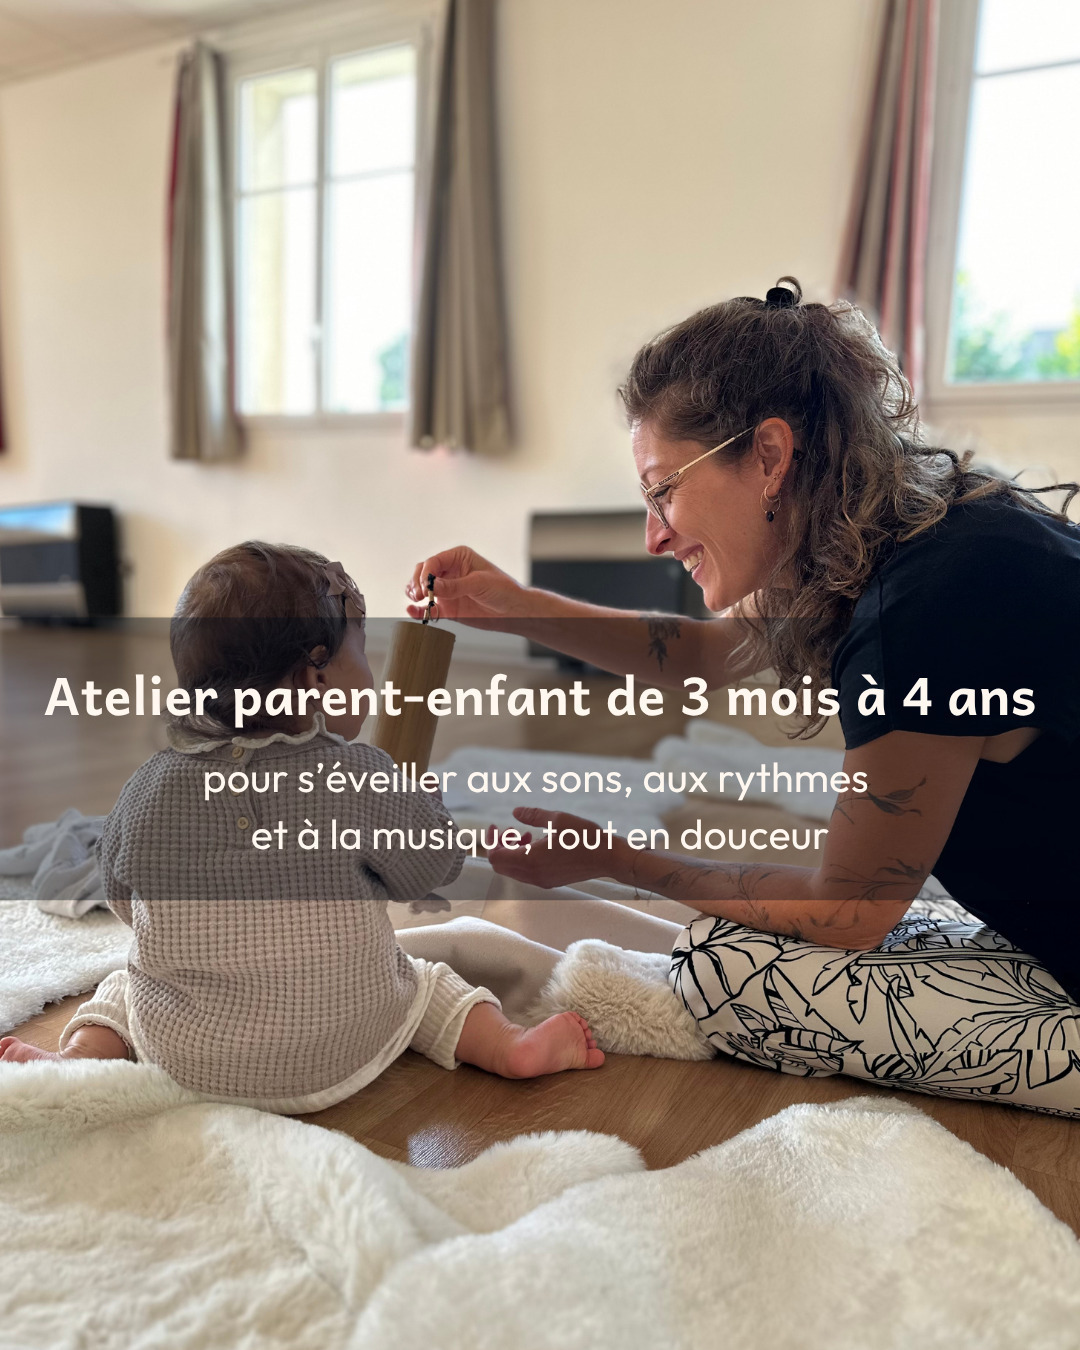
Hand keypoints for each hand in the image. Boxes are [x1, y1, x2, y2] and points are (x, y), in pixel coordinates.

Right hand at [406, 545, 529, 626]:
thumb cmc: (504, 589)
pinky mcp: (447, 608)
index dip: (425, 573)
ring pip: (421, 588)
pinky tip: (413, 611)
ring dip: (414, 593)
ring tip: (417, 600)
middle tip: (420, 595)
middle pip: (422, 573)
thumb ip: (455, 585)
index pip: (433, 562)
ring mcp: (447, 590)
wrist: (515, 611)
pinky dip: (418, 610)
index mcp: (458, 557)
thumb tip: (431, 586)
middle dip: (417, 582)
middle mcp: (449, 572)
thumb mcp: (480, 583)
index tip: (425, 586)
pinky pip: (428, 608)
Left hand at [486, 807, 627, 888]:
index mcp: (531, 860)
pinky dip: (524, 858)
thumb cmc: (585, 837)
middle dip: (500, 846)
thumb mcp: (557, 819)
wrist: (609, 858)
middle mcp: (533, 875)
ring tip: (527, 835)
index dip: (490, 841)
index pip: (495, 856)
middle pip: (500, 866)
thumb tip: (515, 812)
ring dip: (513, 852)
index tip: (496, 826)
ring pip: (513, 870)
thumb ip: (532, 815)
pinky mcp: (550, 881)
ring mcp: (542, 881)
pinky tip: (539, 844)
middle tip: (511, 831)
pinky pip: (526, 873)